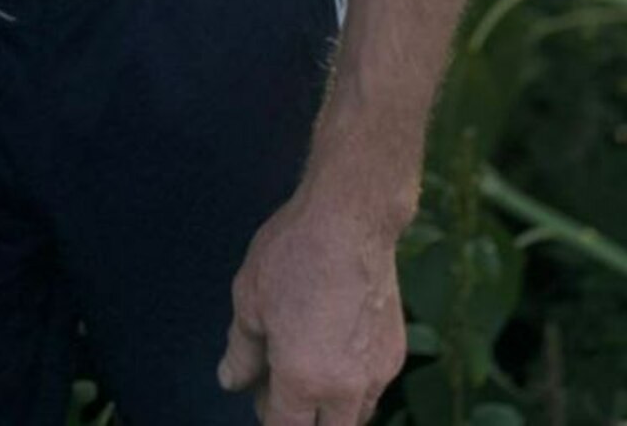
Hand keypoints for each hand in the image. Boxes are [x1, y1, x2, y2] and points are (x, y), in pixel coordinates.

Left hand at [218, 191, 405, 425]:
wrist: (351, 220)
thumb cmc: (291, 254)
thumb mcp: (250, 299)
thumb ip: (241, 351)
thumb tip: (231, 382)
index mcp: (303, 380)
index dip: (267, 417)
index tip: (258, 396)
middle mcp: (345, 389)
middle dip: (304, 422)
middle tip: (281, 389)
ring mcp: (377, 373)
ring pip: (355, 418)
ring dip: (331, 411)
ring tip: (308, 370)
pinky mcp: (394, 353)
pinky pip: (372, 388)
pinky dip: (353, 386)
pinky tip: (335, 349)